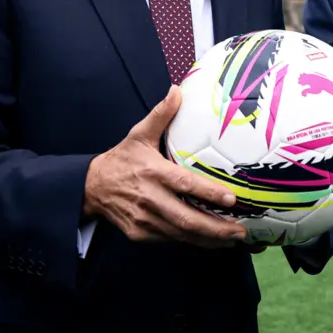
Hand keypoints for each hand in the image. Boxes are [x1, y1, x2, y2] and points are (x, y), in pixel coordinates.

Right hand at [83, 85, 247, 247]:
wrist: (91, 187)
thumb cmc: (122, 159)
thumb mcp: (139, 134)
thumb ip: (160, 114)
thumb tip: (177, 90)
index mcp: (153, 173)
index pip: (184, 185)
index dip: (208, 193)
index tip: (231, 199)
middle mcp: (149, 199)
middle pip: (186, 219)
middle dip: (216, 228)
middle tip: (241, 230)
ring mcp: (144, 220)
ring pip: (181, 234)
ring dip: (209, 239)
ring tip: (234, 239)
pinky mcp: (140, 234)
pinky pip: (170, 240)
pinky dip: (191, 241)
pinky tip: (211, 240)